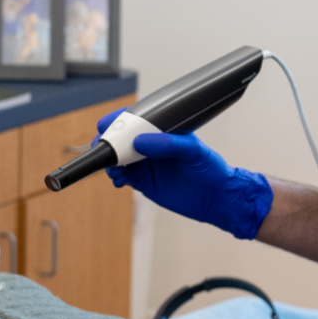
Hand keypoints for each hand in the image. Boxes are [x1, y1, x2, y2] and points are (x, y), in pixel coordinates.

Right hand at [99, 111, 272, 239]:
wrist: (215, 198)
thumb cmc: (210, 169)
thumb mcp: (193, 151)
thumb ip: (168, 144)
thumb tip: (140, 142)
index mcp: (163, 131)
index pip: (137, 120)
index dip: (119, 120)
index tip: (107, 125)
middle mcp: (151, 145)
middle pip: (121, 138)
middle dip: (108, 141)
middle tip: (102, 147)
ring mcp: (146, 163)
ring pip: (118, 158)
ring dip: (110, 161)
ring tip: (113, 168)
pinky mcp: (144, 181)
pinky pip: (123, 176)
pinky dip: (116, 177)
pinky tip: (119, 180)